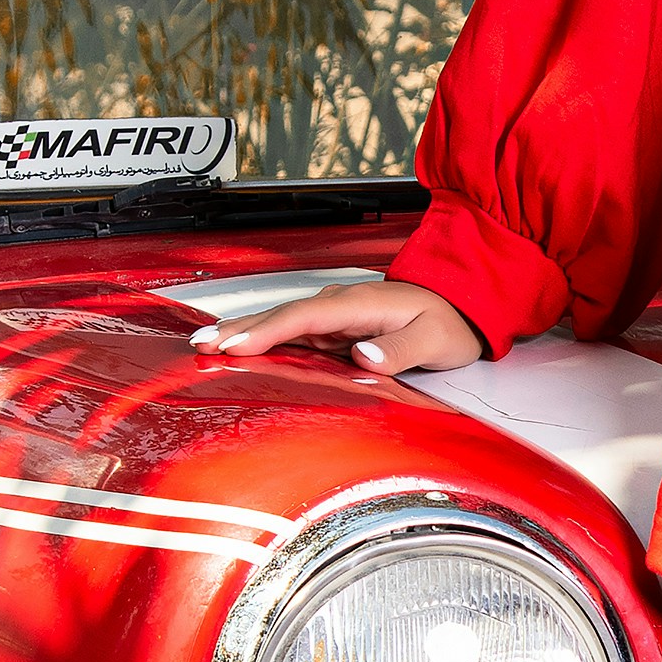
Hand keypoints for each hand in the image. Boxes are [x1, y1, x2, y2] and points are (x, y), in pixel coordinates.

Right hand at [188, 278, 484, 380]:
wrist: (462, 304)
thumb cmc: (449, 322)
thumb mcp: (433, 339)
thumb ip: (399, 349)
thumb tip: (364, 357)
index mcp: (359, 304)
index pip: (303, 317)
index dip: (267, 331)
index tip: (236, 345)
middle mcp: (340, 305)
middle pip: (281, 316)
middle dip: (239, 328)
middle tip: (199, 343)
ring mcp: (335, 316)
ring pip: (280, 323)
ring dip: (242, 332)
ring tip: (205, 344)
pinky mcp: (335, 329)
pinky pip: (292, 333)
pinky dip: (262, 339)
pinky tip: (240, 348)